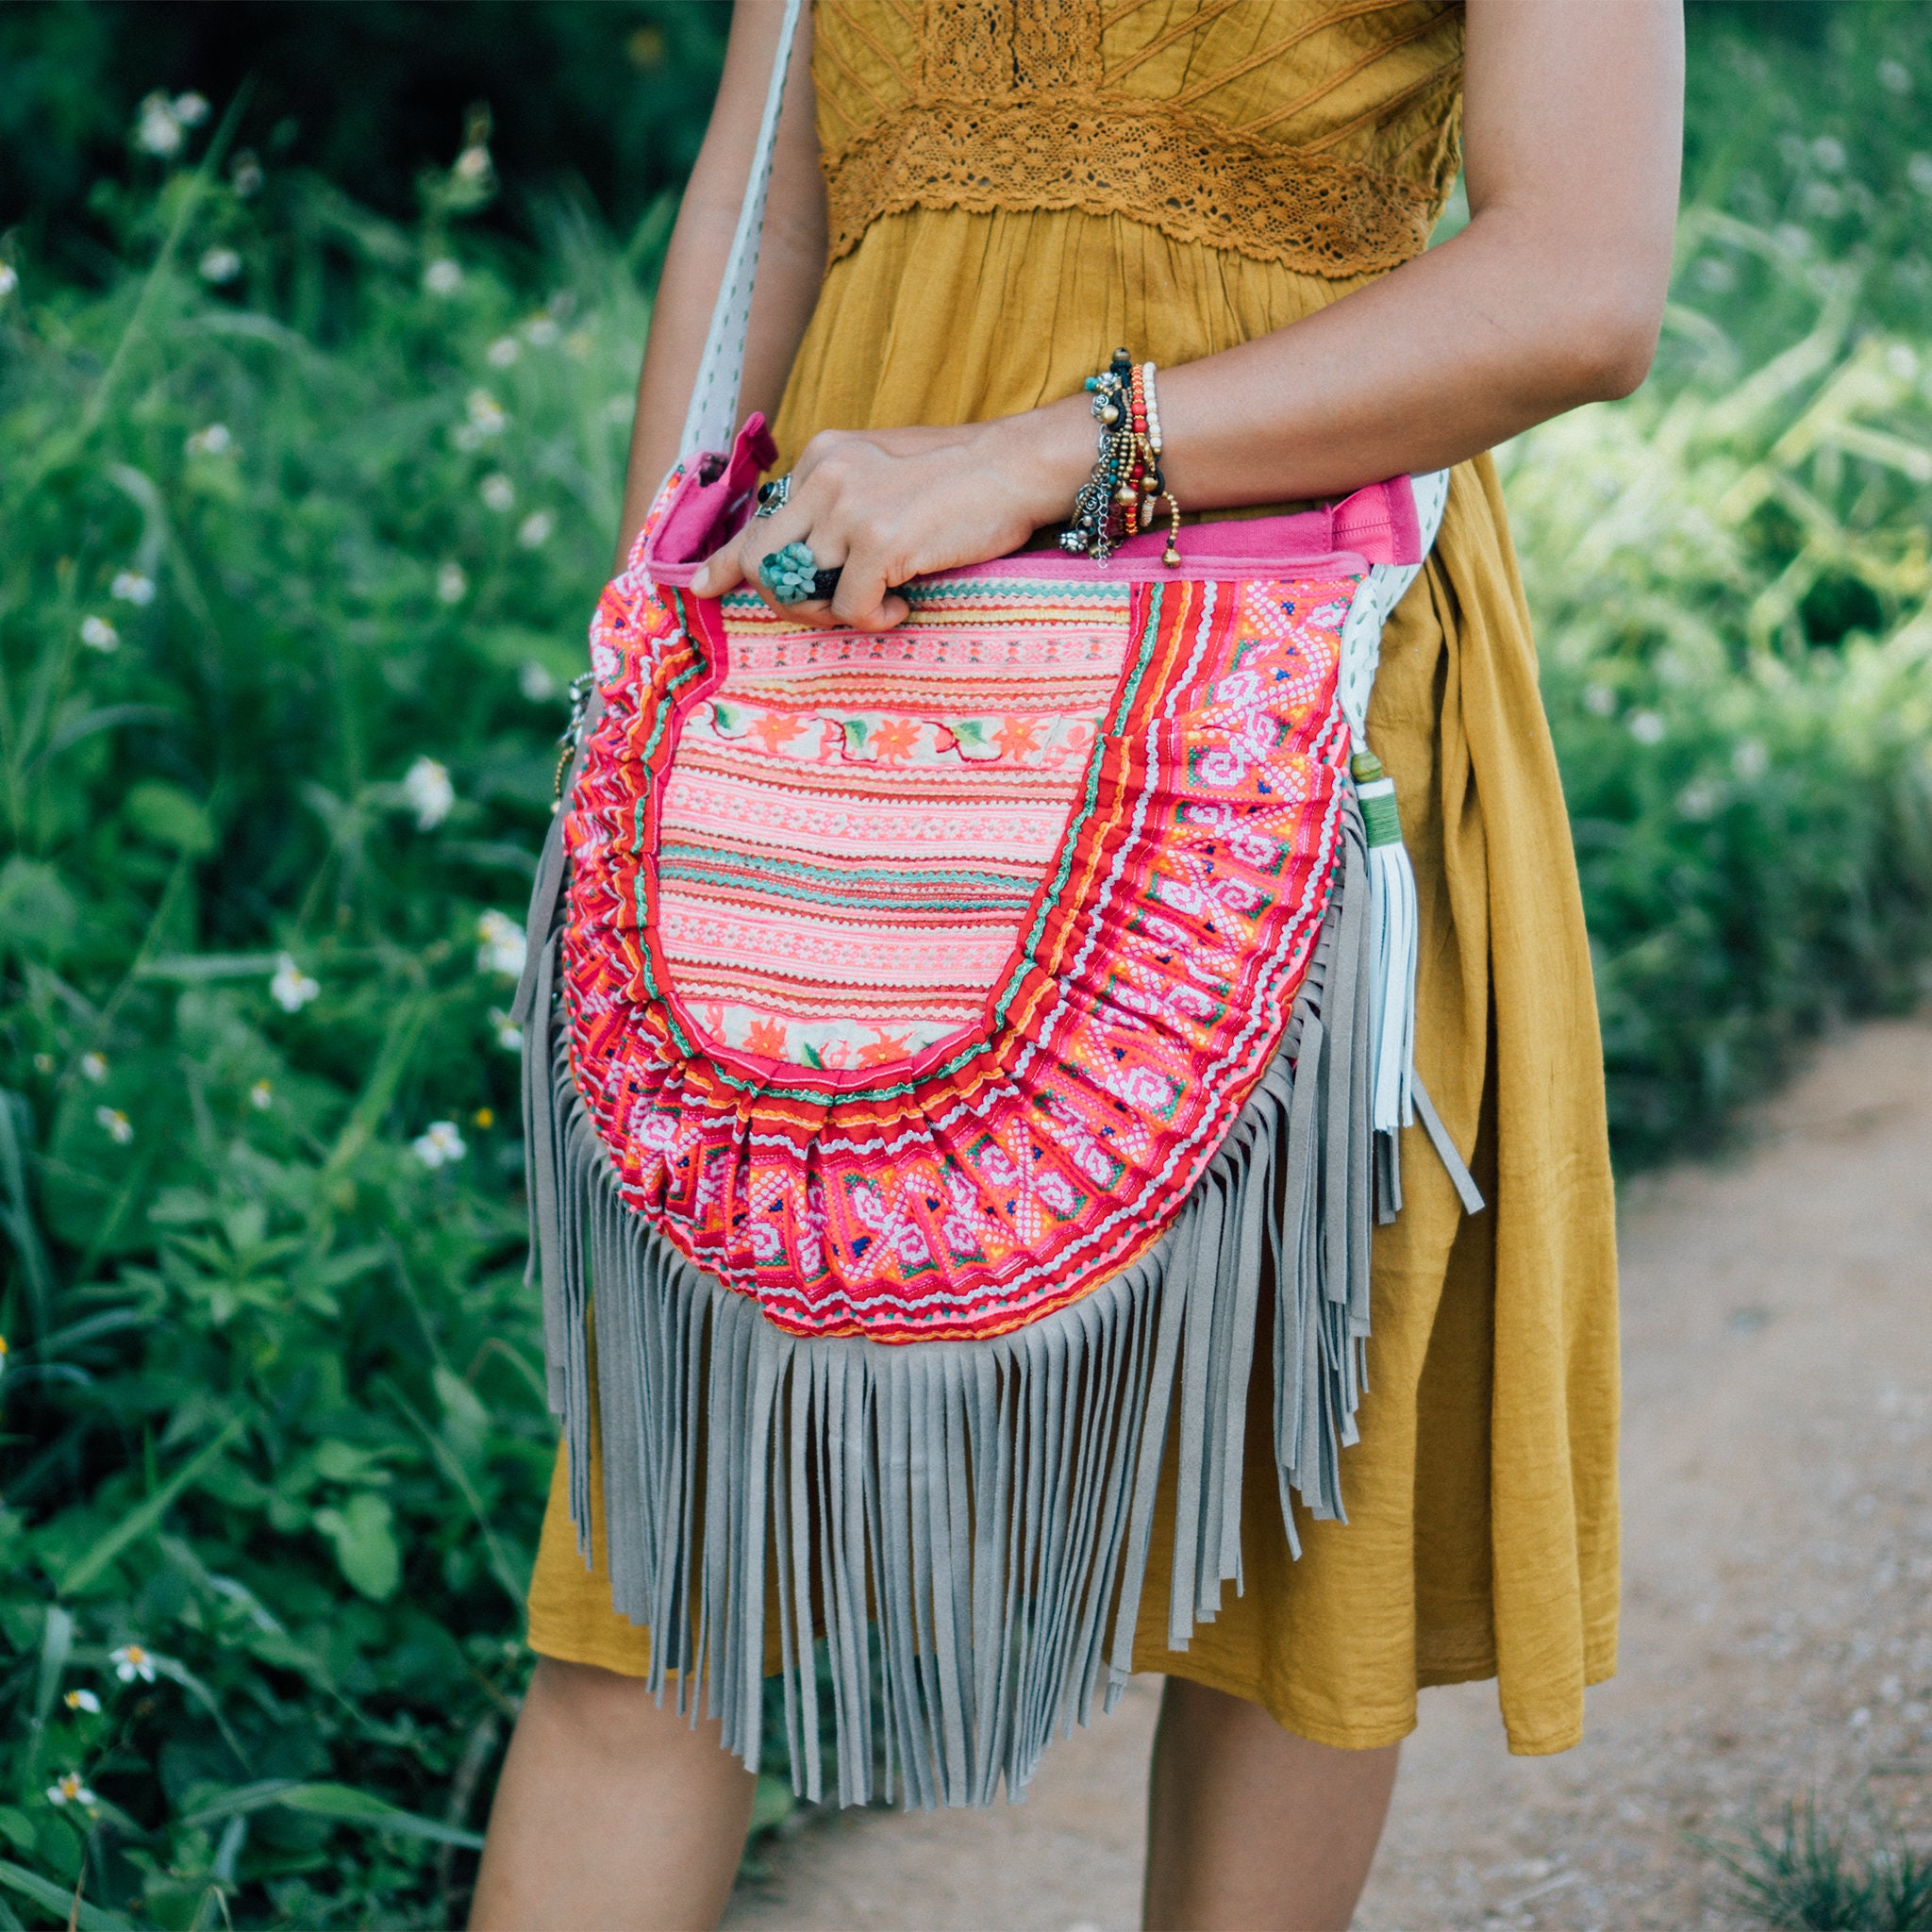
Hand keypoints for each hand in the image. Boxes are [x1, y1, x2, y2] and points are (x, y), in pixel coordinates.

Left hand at [691, 405, 1089, 631]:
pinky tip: (902, 608)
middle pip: (762, 559)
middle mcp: (825, 476)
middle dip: (784, 599)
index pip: (760, 517)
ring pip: (800, 587)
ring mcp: (849, 508)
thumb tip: (803, 556)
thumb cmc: (962, 481)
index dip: (728, 561)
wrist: (1018, 466)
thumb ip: (839, 505)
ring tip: (875, 606)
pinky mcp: (879, 541)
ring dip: (831, 613)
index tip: (704, 586)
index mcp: (823, 457)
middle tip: (829, 609)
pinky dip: (872, 620)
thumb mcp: (884, 476)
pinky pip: (849, 608)